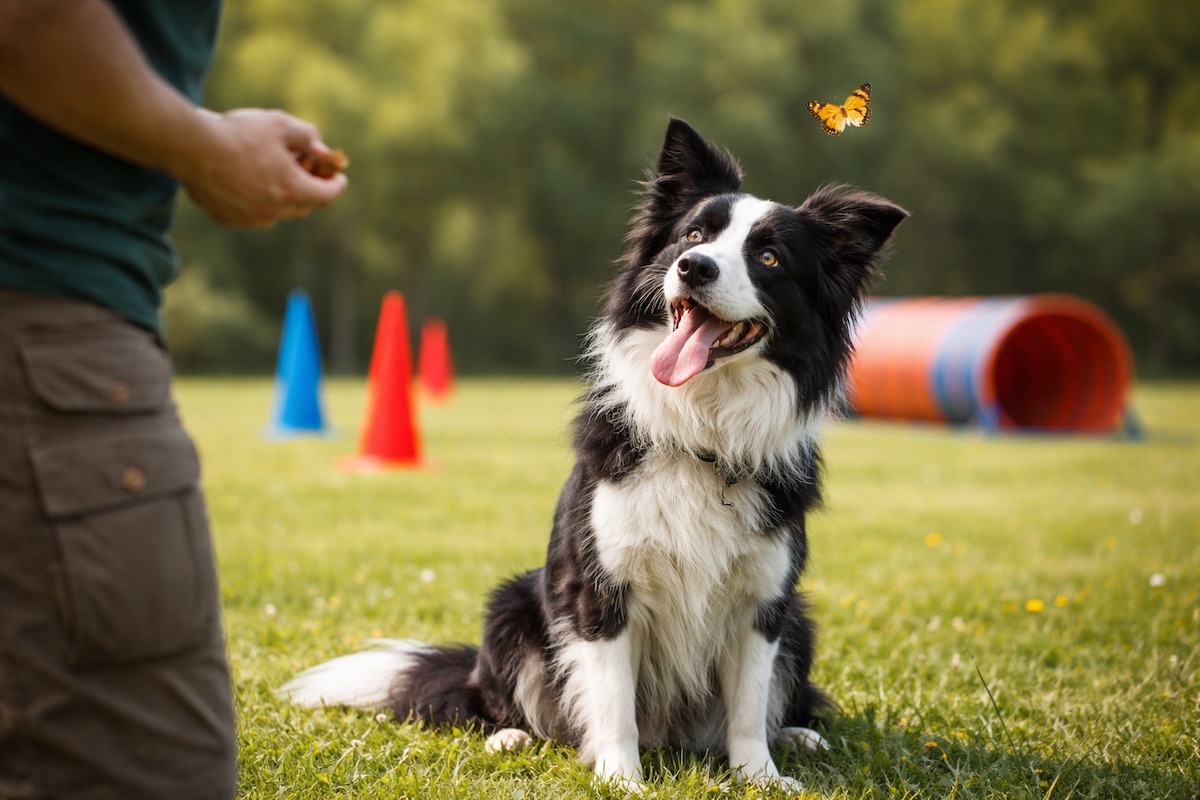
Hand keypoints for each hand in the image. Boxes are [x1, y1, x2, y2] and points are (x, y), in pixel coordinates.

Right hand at [177, 108, 347, 228]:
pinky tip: (246, 183)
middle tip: (307, 172)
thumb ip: (306, 136)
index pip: (327, 195)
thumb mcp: (279, 124)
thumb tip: (319, 148)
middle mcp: (274, 212)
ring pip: (277, 212)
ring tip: (273, 175)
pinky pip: (250, 214)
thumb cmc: (238, 134)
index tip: (339, 178)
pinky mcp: (228, 219)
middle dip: (309, 190)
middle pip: (303, 206)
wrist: (191, 147)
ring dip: (281, 197)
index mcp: (293, 190)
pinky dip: (255, 201)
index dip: (337, 185)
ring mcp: (250, 219)